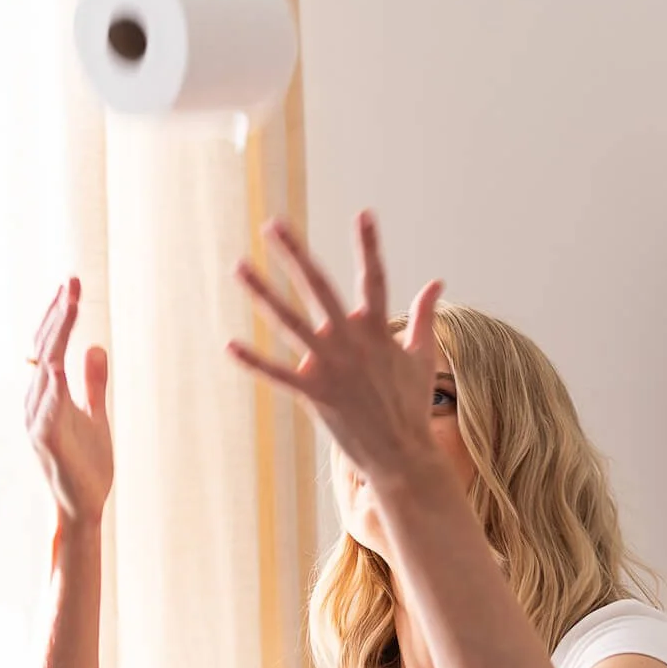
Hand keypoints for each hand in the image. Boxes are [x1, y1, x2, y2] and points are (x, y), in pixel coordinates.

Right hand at [24, 278, 113, 525]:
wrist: (85, 506)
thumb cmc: (88, 464)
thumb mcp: (97, 415)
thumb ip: (93, 383)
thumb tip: (95, 348)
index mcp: (47, 394)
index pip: (49, 345)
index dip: (59, 315)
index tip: (71, 284)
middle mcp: (36, 402)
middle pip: (44, 349)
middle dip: (58, 314)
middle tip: (72, 282)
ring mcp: (38, 421)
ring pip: (45, 369)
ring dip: (56, 336)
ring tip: (69, 306)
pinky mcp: (47, 442)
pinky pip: (47, 409)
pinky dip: (53, 386)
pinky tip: (60, 364)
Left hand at [227, 210, 444, 489]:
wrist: (403, 454)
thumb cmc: (410, 404)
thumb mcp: (422, 354)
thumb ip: (424, 314)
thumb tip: (437, 281)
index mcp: (376, 328)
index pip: (374, 276)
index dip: (369, 244)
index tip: (364, 213)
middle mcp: (352, 340)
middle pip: (319, 286)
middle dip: (294, 254)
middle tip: (272, 224)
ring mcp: (331, 366)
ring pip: (290, 321)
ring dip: (263, 293)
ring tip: (239, 266)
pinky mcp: (315, 394)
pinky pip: (278, 374)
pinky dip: (254, 362)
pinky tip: (229, 345)